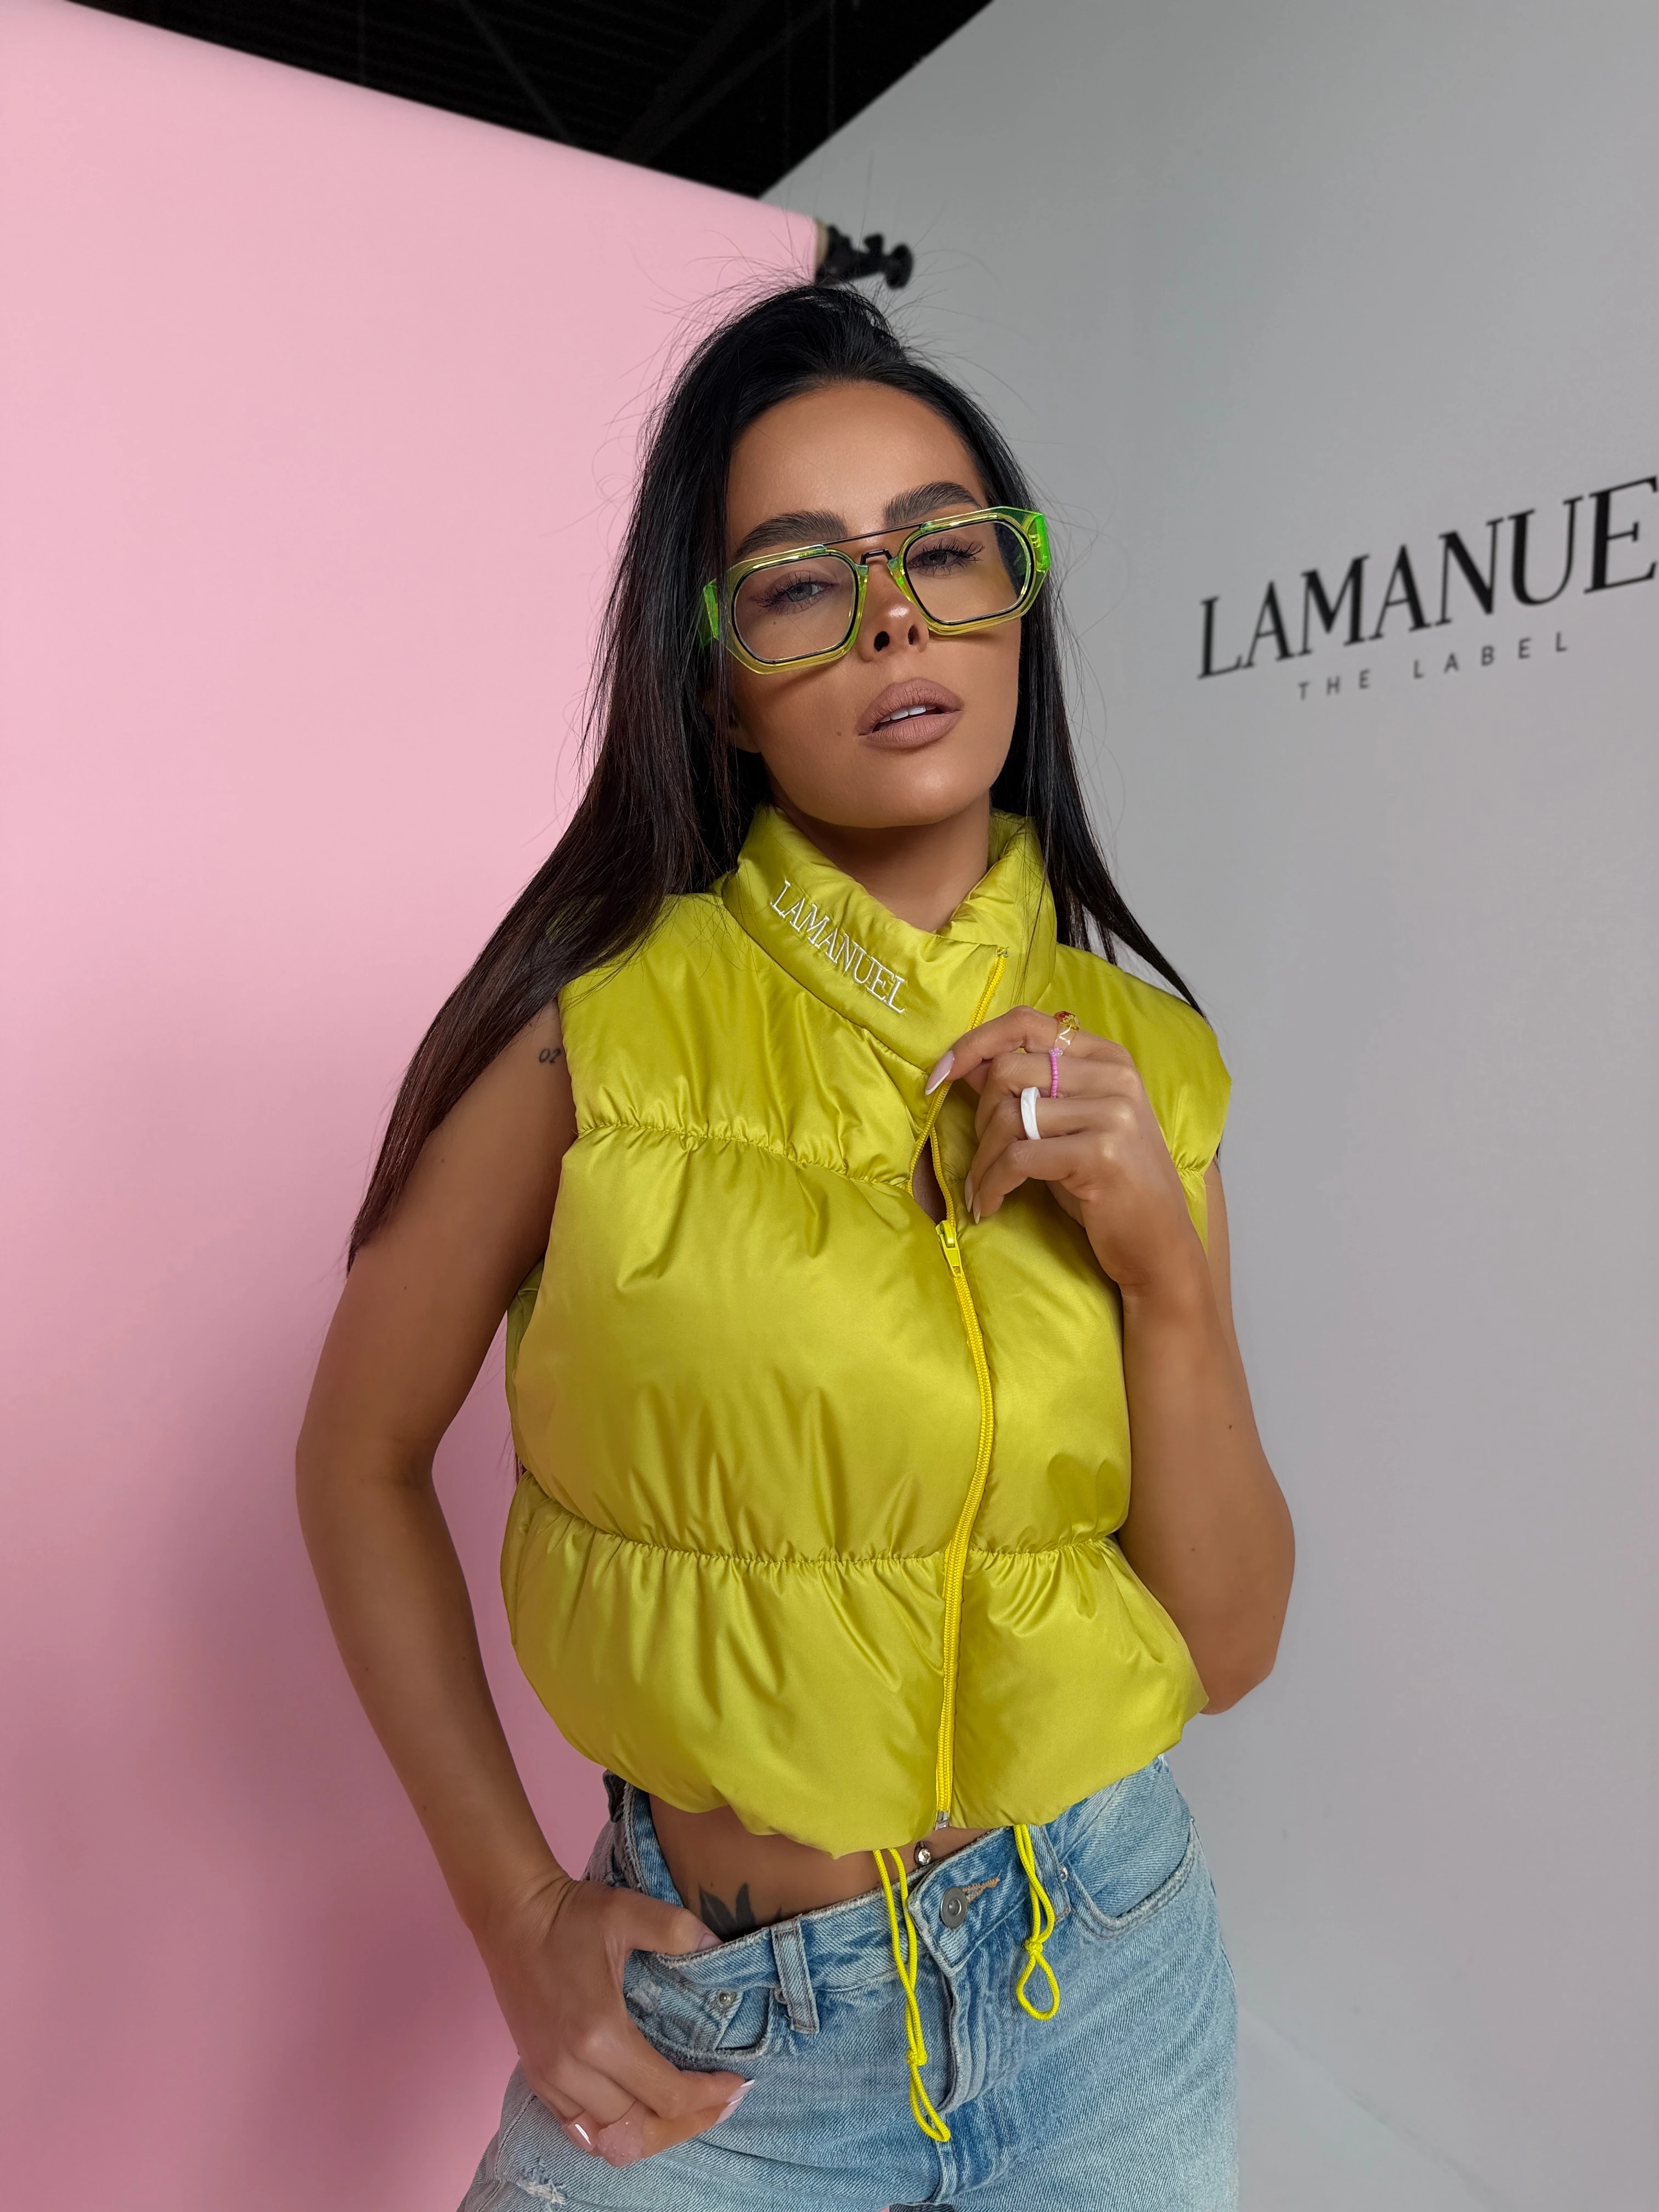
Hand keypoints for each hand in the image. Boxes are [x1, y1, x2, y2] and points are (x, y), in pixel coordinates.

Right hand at [476, 1870, 750, 2166]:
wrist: (512, 1915)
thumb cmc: (571, 1914)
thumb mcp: (630, 1911)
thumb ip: (679, 1930)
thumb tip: (719, 1946)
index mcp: (600, 2034)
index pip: (666, 2094)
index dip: (708, 2097)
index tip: (738, 2082)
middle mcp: (572, 2069)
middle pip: (641, 2128)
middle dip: (689, 2122)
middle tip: (721, 2103)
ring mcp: (550, 2078)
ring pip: (608, 2139)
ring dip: (651, 2134)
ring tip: (684, 2114)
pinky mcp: (537, 2077)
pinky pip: (578, 2130)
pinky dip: (613, 2134)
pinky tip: (637, 2115)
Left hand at [943, 1007, 1203, 1300]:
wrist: (1158, 1245)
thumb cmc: (1107, 1186)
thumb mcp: (1069, 1127)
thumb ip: (1027, 1090)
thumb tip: (965, 1064)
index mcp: (1106, 1057)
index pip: (1026, 1023)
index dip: (974, 1043)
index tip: (939, 1076)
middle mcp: (1113, 1076)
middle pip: (1008, 1071)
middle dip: (979, 1117)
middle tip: (984, 1157)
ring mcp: (1112, 1112)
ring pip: (1009, 1116)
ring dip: (983, 1161)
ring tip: (983, 1190)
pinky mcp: (1100, 1153)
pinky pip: (1018, 1159)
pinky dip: (992, 1184)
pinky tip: (990, 1205)